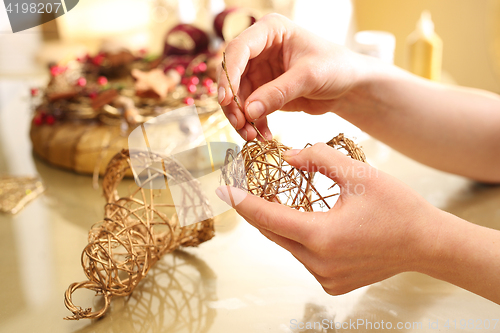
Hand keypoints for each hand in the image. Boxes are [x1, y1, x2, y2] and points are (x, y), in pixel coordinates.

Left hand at [215, 143, 440, 294]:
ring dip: (280, 224)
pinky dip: (298, 238)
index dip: (243, 202)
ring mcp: (325, 278)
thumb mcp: (359, 174)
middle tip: (245, 191)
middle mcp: (318, 263)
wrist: (427, 244)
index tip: (222, 190)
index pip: (268, 217)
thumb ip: (319, 159)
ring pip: (287, 245)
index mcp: (321, 236)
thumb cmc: (397, 207)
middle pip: (273, 233)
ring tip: (277, 201)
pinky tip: (306, 222)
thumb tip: (288, 157)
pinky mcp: (332, 284)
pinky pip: (303, 257)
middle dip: (258, 211)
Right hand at [217, 13, 368, 140]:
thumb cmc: (336, 68)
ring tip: (251, 136)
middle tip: (239, 124)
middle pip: (232, 75)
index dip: (229, 75)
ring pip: (237, 96)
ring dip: (241, 118)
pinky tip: (262, 136)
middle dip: (232, 102)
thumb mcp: (309, 77)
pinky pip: (249, 109)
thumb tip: (249, 111)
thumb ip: (278, 92)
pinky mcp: (263, 91)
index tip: (227, 100)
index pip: (238, 49)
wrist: (349, 86)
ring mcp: (259, 71)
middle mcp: (260, 49)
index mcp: (270, 31)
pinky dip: (253, 124)